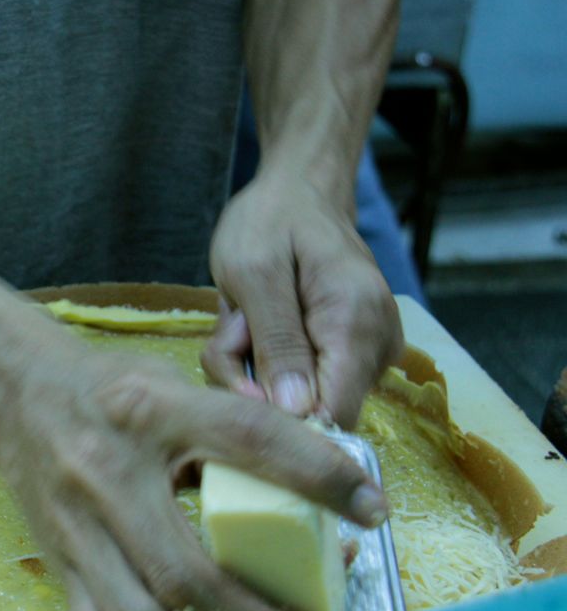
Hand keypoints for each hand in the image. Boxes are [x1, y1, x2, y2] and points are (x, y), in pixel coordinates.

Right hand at [0, 341, 388, 610]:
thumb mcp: (172, 385)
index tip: (369, 508)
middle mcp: (108, 472)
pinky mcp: (58, 560)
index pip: (246, 438)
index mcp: (150, 410)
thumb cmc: (106, 389)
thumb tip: (314, 488)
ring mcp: (76, 526)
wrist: (11, 392)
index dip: (316, 474)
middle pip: (189, 571)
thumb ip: (232, 431)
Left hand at [204, 172, 402, 426]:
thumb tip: (297, 412)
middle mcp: (377, 347)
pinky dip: (263, 363)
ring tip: (243, 320)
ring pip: (299, 401)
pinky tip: (255, 326)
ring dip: (253, 370)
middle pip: (311, 412)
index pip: (334, 414)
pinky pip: (300, 384)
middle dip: (255, 384)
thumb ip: (276, 343)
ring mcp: (367, 354)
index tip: (238, 378)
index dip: (280, 417)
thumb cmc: (271, 222)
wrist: (298, 194)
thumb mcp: (255, 273)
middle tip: (233, 330)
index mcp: (357, 324)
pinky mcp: (350, 357)